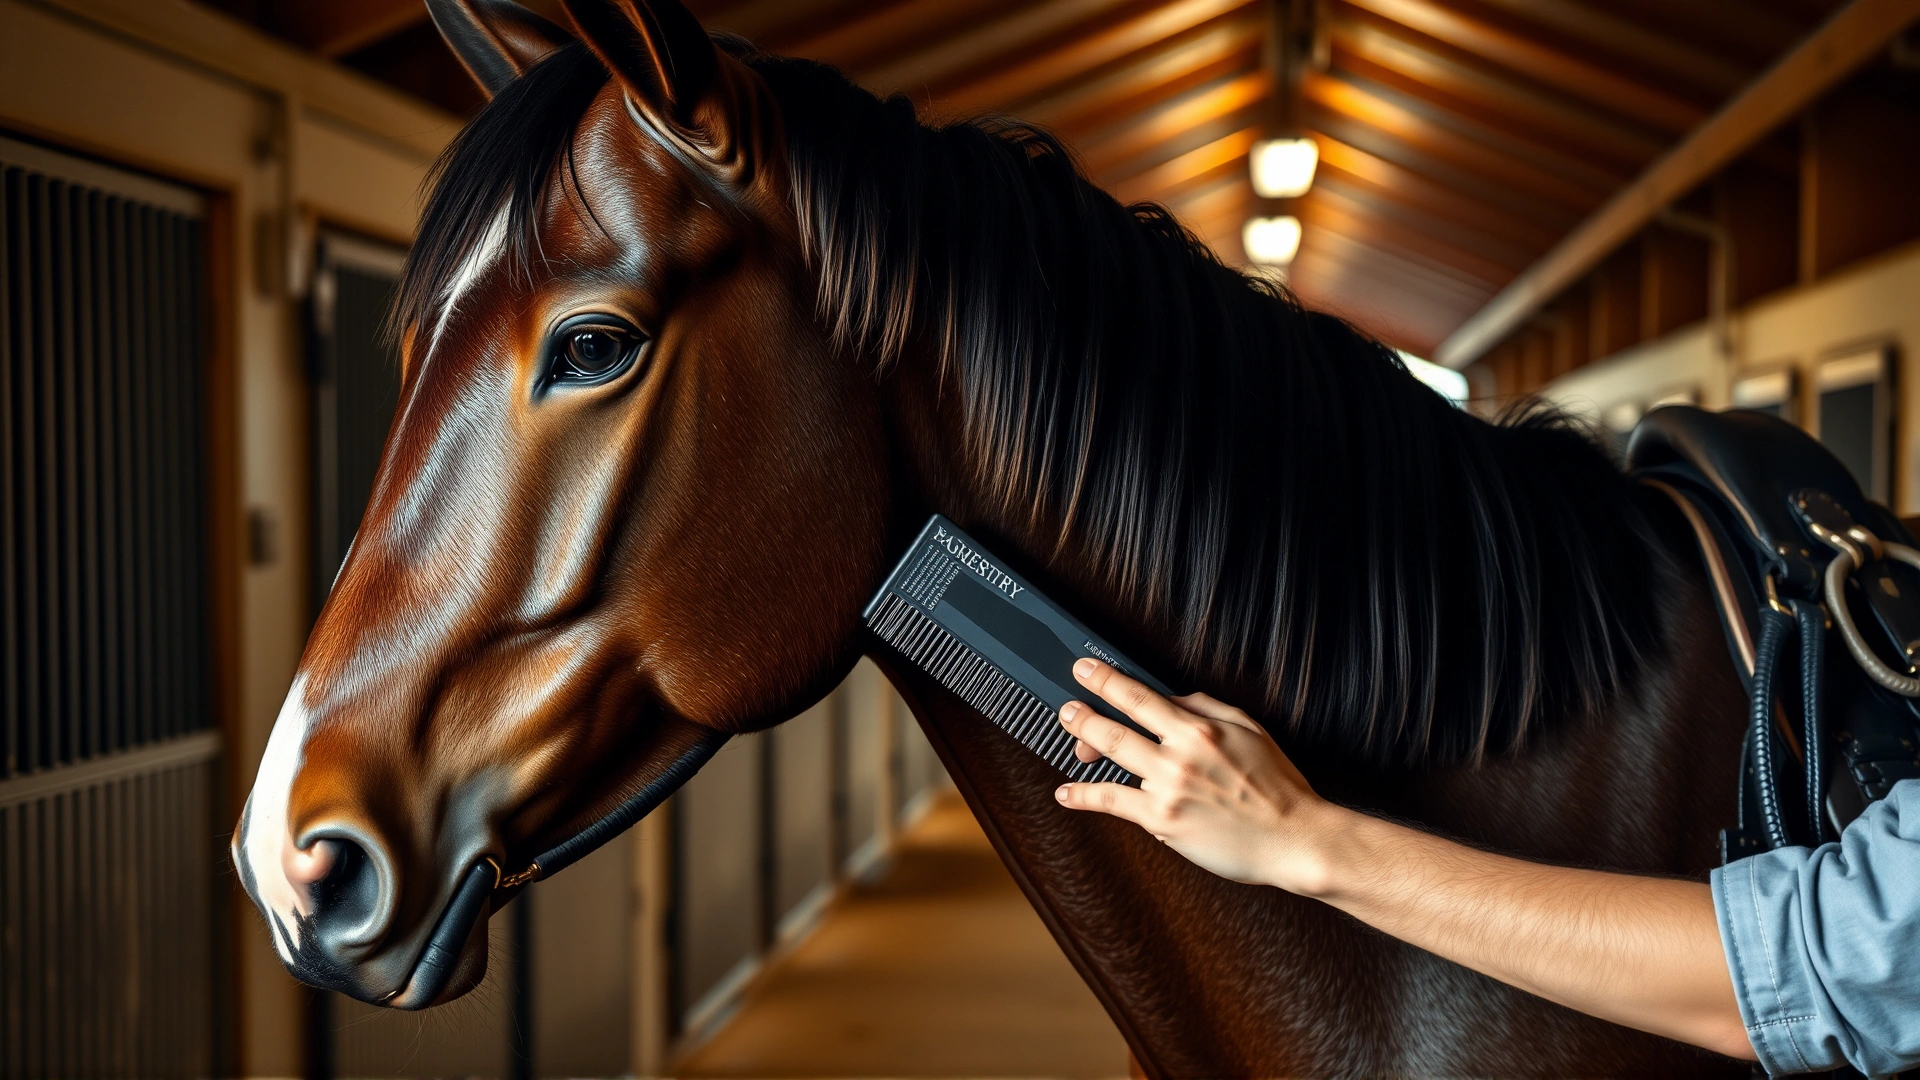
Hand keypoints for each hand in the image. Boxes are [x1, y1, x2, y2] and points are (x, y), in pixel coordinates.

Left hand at [1054, 658, 1334, 891]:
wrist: (1293, 837)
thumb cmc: (1276, 785)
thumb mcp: (1248, 729)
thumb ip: (1206, 708)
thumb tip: (1171, 698)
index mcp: (1200, 729)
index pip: (1140, 696)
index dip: (1106, 680)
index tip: (1085, 669)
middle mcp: (1180, 756)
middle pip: (1116, 727)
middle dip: (1083, 713)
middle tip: (1066, 706)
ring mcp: (1168, 789)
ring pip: (1112, 758)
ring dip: (1081, 743)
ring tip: (1067, 736)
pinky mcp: (1163, 822)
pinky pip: (1114, 803)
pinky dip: (1085, 796)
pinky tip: (1067, 793)